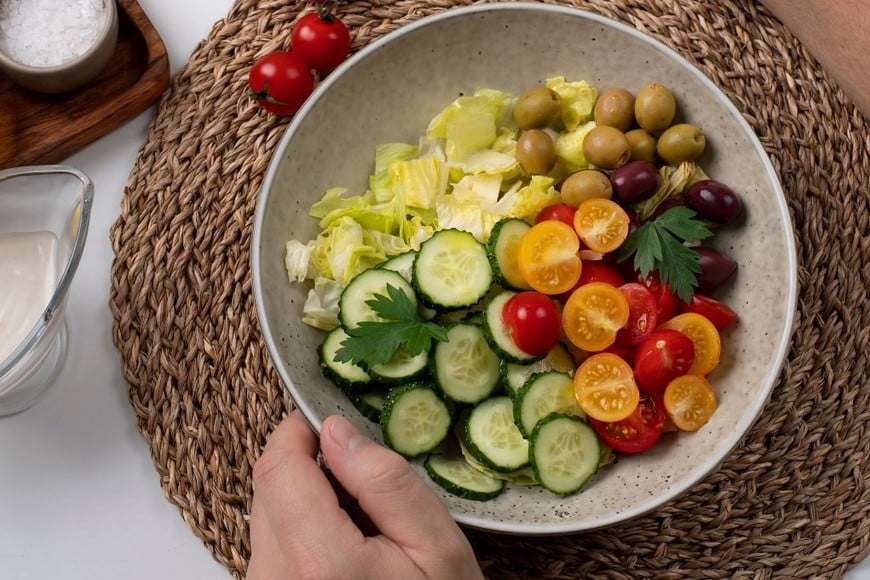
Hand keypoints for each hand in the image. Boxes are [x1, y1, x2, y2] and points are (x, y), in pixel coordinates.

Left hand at [246, 410, 483, 579]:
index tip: (324, 418)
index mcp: (318, 561)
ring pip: (266, 514)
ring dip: (304, 499)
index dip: (297, 431)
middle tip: (358, 476)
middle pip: (267, 487)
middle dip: (306, 465)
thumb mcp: (436, 546)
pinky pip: (271, 544)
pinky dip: (301, 529)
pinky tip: (343, 547)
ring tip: (358, 521)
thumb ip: (385, 481)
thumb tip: (336, 430)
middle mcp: (274, 579)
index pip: (279, 467)